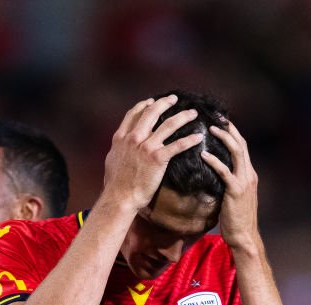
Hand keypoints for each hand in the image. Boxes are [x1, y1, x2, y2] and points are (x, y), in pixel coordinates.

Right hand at [103, 95, 202, 212]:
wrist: (120, 198)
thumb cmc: (115, 186)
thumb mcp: (111, 161)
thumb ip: (118, 149)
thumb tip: (119, 147)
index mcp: (121, 138)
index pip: (133, 114)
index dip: (144, 105)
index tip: (151, 101)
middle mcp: (134, 138)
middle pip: (152, 112)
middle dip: (165, 103)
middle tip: (174, 99)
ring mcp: (146, 147)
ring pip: (168, 124)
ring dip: (183, 116)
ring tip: (192, 113)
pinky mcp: (158, 158)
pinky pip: (178, 145)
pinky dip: (190, 139)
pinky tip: (199, 137)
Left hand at [202, 121, 259, 252]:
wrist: (243, 236)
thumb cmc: (236, 220)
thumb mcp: (233, 197)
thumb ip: (228, 183)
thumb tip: (215, 174)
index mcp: (249, 174)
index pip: (242, 147)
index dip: (233, 133)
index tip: (221, 121)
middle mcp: (249, 174)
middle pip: (241, 144)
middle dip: (230, 128)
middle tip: (217, 116)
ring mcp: (244, 182)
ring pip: (237, 152)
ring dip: (224, 138)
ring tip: (210, 128)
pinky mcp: (235, 191)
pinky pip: (225, 172)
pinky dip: (214, 161)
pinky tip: (204, 155)